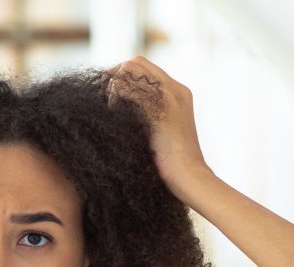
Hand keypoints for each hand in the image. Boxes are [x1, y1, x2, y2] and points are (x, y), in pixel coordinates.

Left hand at [103, 56, 211, 195]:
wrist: (190, 177)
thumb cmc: (171, 164)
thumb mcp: (159, 132)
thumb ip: (148, 116)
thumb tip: (122, 111)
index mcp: (178, 92)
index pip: (144, 66)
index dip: (121, 74)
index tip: (108, 91)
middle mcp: (175, 90)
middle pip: (136, 62)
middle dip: (114, 74)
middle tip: (104, 96)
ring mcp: (170, 97)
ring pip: (131, 71)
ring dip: (114, 86)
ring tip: (111, 106)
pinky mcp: (161, 109)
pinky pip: (129, 89)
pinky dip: (116, 96)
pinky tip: (113, 112)